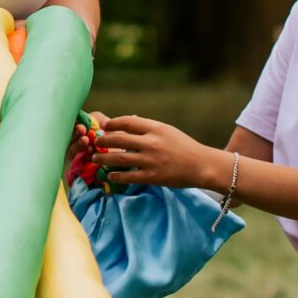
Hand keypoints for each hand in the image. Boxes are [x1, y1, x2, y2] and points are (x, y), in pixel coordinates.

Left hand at [89, 115, 215, 189]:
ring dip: (104, 159)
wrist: (201, 165)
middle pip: (118, 139)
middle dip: (103, 141)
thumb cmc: (184, 146)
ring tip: (95, 159)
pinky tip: (109, 175)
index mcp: (155, 128)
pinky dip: (116, 175)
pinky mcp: (153, 177)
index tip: (104, 127)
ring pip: (119, 159)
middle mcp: (151, 143)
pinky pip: (128, 176)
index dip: (112, 124)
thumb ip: (148, 126)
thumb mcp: (167, 130)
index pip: (127, 122)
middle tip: (95, 143)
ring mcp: (151, 161)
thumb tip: (128, 120)